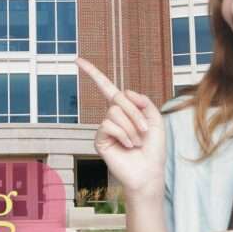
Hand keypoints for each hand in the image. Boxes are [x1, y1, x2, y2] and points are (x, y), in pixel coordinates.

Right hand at [75, 56, 164, 202]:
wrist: (149, 172)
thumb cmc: (153, 149)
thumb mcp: (155, 120)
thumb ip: (143, 101)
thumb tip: (124, 92)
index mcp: (124, 109)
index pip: (106, 87)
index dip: (92, 73)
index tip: (77, 60)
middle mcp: (112, 116)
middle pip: (119, 98)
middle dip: (136, 114)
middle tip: (144, 131)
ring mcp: (104, 128)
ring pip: (115, 112)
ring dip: (131, 127)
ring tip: (136, 142)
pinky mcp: (99, 140)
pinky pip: (109, 125)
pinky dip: (123, 134)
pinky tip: (128, 146)